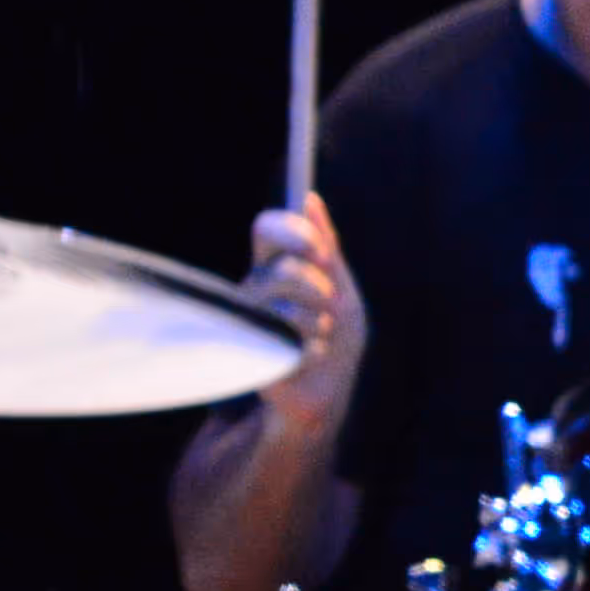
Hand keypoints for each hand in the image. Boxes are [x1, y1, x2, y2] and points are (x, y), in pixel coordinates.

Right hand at [242, 192, 368, 428]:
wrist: (326, 392)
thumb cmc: (334, 338)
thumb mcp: (342, 289)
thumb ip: (328, 247)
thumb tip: (310, 198)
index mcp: (273, 266)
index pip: (267, 228)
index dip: (294, 234)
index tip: (323, 252)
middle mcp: (253, 289)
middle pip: (284, 271)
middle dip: (320, 289)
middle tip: (330, 305)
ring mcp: (246, 323)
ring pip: (289, 312)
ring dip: (320, 327)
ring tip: (319, 338)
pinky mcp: (249, 357)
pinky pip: (290, 346)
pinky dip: (314, 354)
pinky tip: (309, 360)